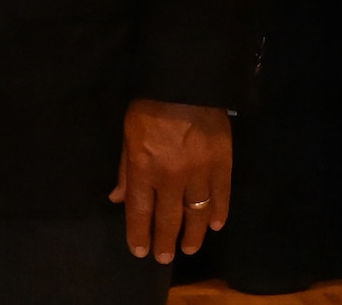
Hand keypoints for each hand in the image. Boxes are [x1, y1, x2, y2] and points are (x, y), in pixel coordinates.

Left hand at [110, 98, 232, 262]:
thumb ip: (125, 169)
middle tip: (164, 257)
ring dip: (193, 234)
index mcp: (144, 168)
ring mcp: (200, 173)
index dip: (139, 233)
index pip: (140, 210)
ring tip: (189, 248)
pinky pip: (222, 197)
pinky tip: (214, 225)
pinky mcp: (223, 166)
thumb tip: (118, 198)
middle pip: (169, 218)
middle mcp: (172, 177)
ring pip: (198, 214)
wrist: (187, 84)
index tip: (140, 251)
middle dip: (165, 241)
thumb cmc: (149, 106)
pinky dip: (219, 213)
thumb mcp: (128, 134)